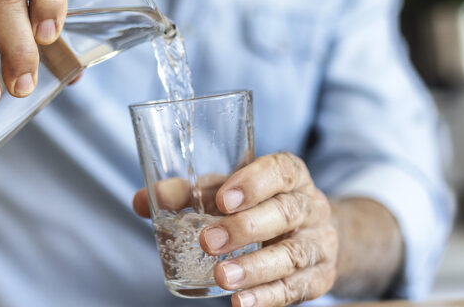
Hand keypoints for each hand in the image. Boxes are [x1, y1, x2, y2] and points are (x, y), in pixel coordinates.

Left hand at [133, 153, 337, 306]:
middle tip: (208, 242)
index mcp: (289, 174)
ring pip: (292, 253)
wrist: (312, 232)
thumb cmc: (258, 204)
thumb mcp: (227, 191)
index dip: (253, 183)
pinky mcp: (321, 275)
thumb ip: (188, 194)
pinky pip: (298, 288)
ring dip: (255, 268)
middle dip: (244, 228)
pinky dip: (269, 297)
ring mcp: (319, 241)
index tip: (221, 198)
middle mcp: (310, 205)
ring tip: (221, 277)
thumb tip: (142, 200)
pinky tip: (241, 303)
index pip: (280, 170)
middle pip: (284, 213)